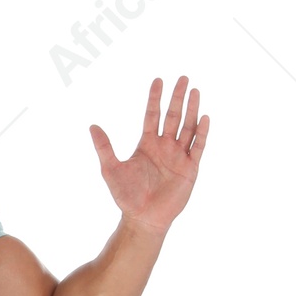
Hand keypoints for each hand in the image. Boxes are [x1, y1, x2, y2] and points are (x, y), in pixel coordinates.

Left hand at [89, 76, 209, 234]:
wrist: (142, 217)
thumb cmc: (126, 196)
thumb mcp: (111, 169)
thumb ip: (104, 148)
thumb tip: (92, 126)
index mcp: (147, 144)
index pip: (152, 115)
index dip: (155, 98)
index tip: (158, 80)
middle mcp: (165, 147)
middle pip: (173, 116)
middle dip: (177, 98)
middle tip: (182, 78)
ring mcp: (179, 156)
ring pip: (188, 127)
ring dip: (192, 109)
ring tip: (195, 91)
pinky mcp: (190, 168)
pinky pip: (198, 146)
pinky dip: (202, 132)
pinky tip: (204, 117)